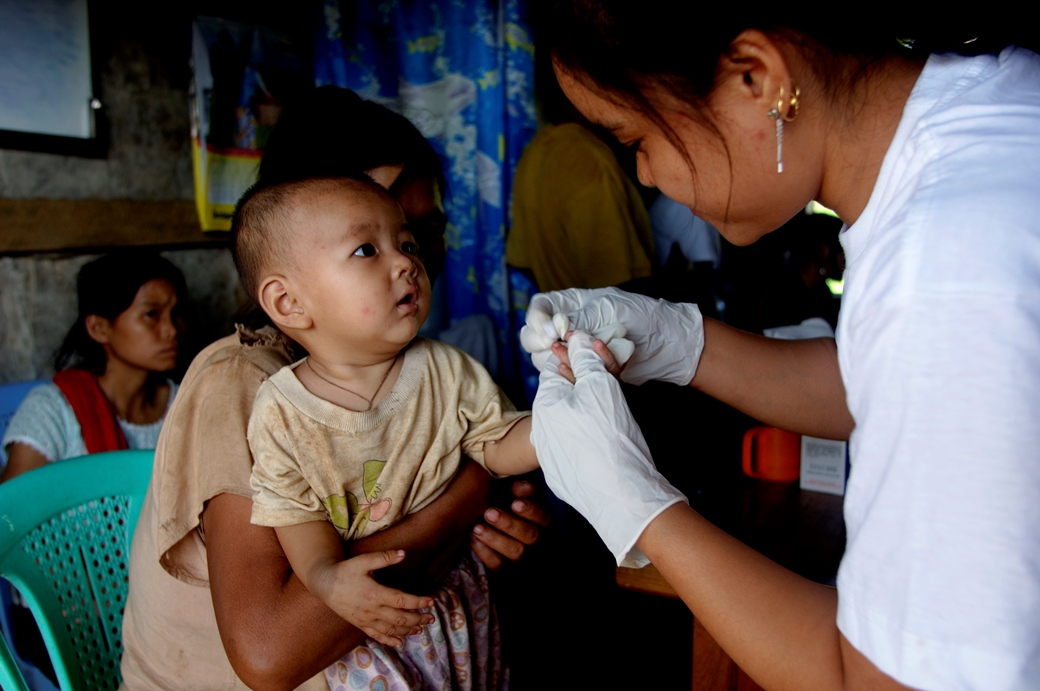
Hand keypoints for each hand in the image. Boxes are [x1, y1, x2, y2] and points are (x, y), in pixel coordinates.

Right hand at [313, 550, 434, 647]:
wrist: (324, 584)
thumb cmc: (345, 571)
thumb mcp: (364, 561)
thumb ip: (384, 557)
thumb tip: (403, 553)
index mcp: (375, 594)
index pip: (402, 601)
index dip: (419, 602)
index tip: (432, 601)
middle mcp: (372, 610)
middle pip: (400, 619)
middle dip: (418, 619)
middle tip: (431, 618)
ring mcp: (366, 619)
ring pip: (391, 629)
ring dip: (408, 630)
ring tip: (421, 628)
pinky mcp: (360, 624)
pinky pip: (376, 636)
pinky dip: (389, 640)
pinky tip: (399, 642)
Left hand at [470, 479, 549, 568]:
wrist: (475, 521)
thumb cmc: (496, 503)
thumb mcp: (506, 492)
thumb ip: (516, 488)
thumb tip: (525, 487)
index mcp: (538, 519)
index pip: (544, 517)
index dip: (531, 511)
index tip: (515, 503)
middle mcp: (534, 540)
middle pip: (531, 535)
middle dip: (509, 524)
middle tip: (489, 513)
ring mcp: (520, 556)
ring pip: (516, 552)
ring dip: (495, 538)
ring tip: (477, 527)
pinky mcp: (504, 568)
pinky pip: (498, 565)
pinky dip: (485, 552)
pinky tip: (473, 539)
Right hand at [521, 288, 703, 385]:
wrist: (667, 344)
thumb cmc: (643, 316)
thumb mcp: (611, 309)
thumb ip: (582, 317)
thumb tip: (556, 328)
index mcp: (571, 303)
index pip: (540, 308)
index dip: (537, 320)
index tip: (549, 332)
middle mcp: (566, 326)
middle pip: (532, 335)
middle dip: (538, 342)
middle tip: (554, 347)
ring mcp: (573, 349)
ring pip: (543, 358)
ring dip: (555, 360)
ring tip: (576, 359)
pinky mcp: (582, 369)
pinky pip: (564, 374)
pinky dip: (572, 373)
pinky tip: (586, 370)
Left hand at [531, 331, 686, 566]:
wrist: (625, 496)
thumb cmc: (611, 438)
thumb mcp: (600, 387)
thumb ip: (586, 359)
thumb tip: (576, 339)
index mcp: (544, 405)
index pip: (555, 367)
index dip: (578, 356)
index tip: (597, 352)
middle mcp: (541, 430)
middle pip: (563, 393)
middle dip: (587, 380)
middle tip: (612, 375)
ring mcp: (552, 455)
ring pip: (571, 419)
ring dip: (592, 406)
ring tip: (616, 410)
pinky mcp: (567, 474)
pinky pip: (576, 444)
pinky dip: (592, 434)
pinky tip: (611, 437)